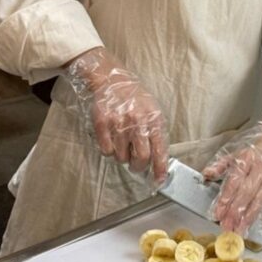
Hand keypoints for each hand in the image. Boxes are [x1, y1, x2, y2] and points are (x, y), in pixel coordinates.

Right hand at [64, 47, 169, 182]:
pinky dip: (109, 150)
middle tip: (136, 165)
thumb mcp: (153, 111)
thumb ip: (156, 133)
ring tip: (123, 143)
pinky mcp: (102, 124)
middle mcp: (137, 122)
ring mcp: (119, 123)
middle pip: (141, 158)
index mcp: (154, 119)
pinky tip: (112, 138)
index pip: (159, 150)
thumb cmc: (135, 99)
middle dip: (138, 166)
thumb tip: (158, 160)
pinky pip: (106, 150)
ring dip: (122, 156)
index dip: (159, 169)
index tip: (159, 180)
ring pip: (121, 157)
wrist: (112, 81)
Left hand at [202, 107, 261, 234]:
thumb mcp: (233, 155)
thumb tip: (205, 175)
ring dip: (251, 215)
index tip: (218, 212)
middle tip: (227, 226)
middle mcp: (259, 167)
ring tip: (241, 229)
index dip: (226, 198)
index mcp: (245, 159)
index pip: (234, 181)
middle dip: (236, 211)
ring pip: (261, 197)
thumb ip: (219, 166)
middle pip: (247, 192)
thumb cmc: (252, 152)